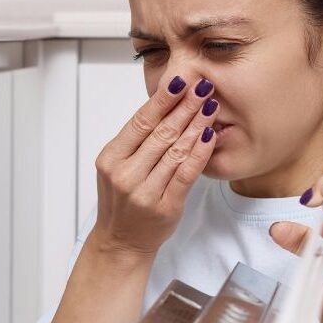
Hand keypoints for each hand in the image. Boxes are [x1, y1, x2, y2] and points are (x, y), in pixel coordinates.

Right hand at [92, 75, 217, 257]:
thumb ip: (137, 141)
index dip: (163, 99)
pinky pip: (186, 174)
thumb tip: (165, 104)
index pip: (140, 121)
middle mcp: (125, 174)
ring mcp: (144, 192)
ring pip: (176, 150)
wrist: (121, 242)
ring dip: (196, 124)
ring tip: (211, 105)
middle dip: (185, 107)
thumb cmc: (123, 202)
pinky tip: (210, 135)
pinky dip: (200, 152)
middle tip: (203, 86)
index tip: (180, 80)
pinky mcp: (164, 207)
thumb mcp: (118, 168)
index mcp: (111, 159)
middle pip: (160, 133)